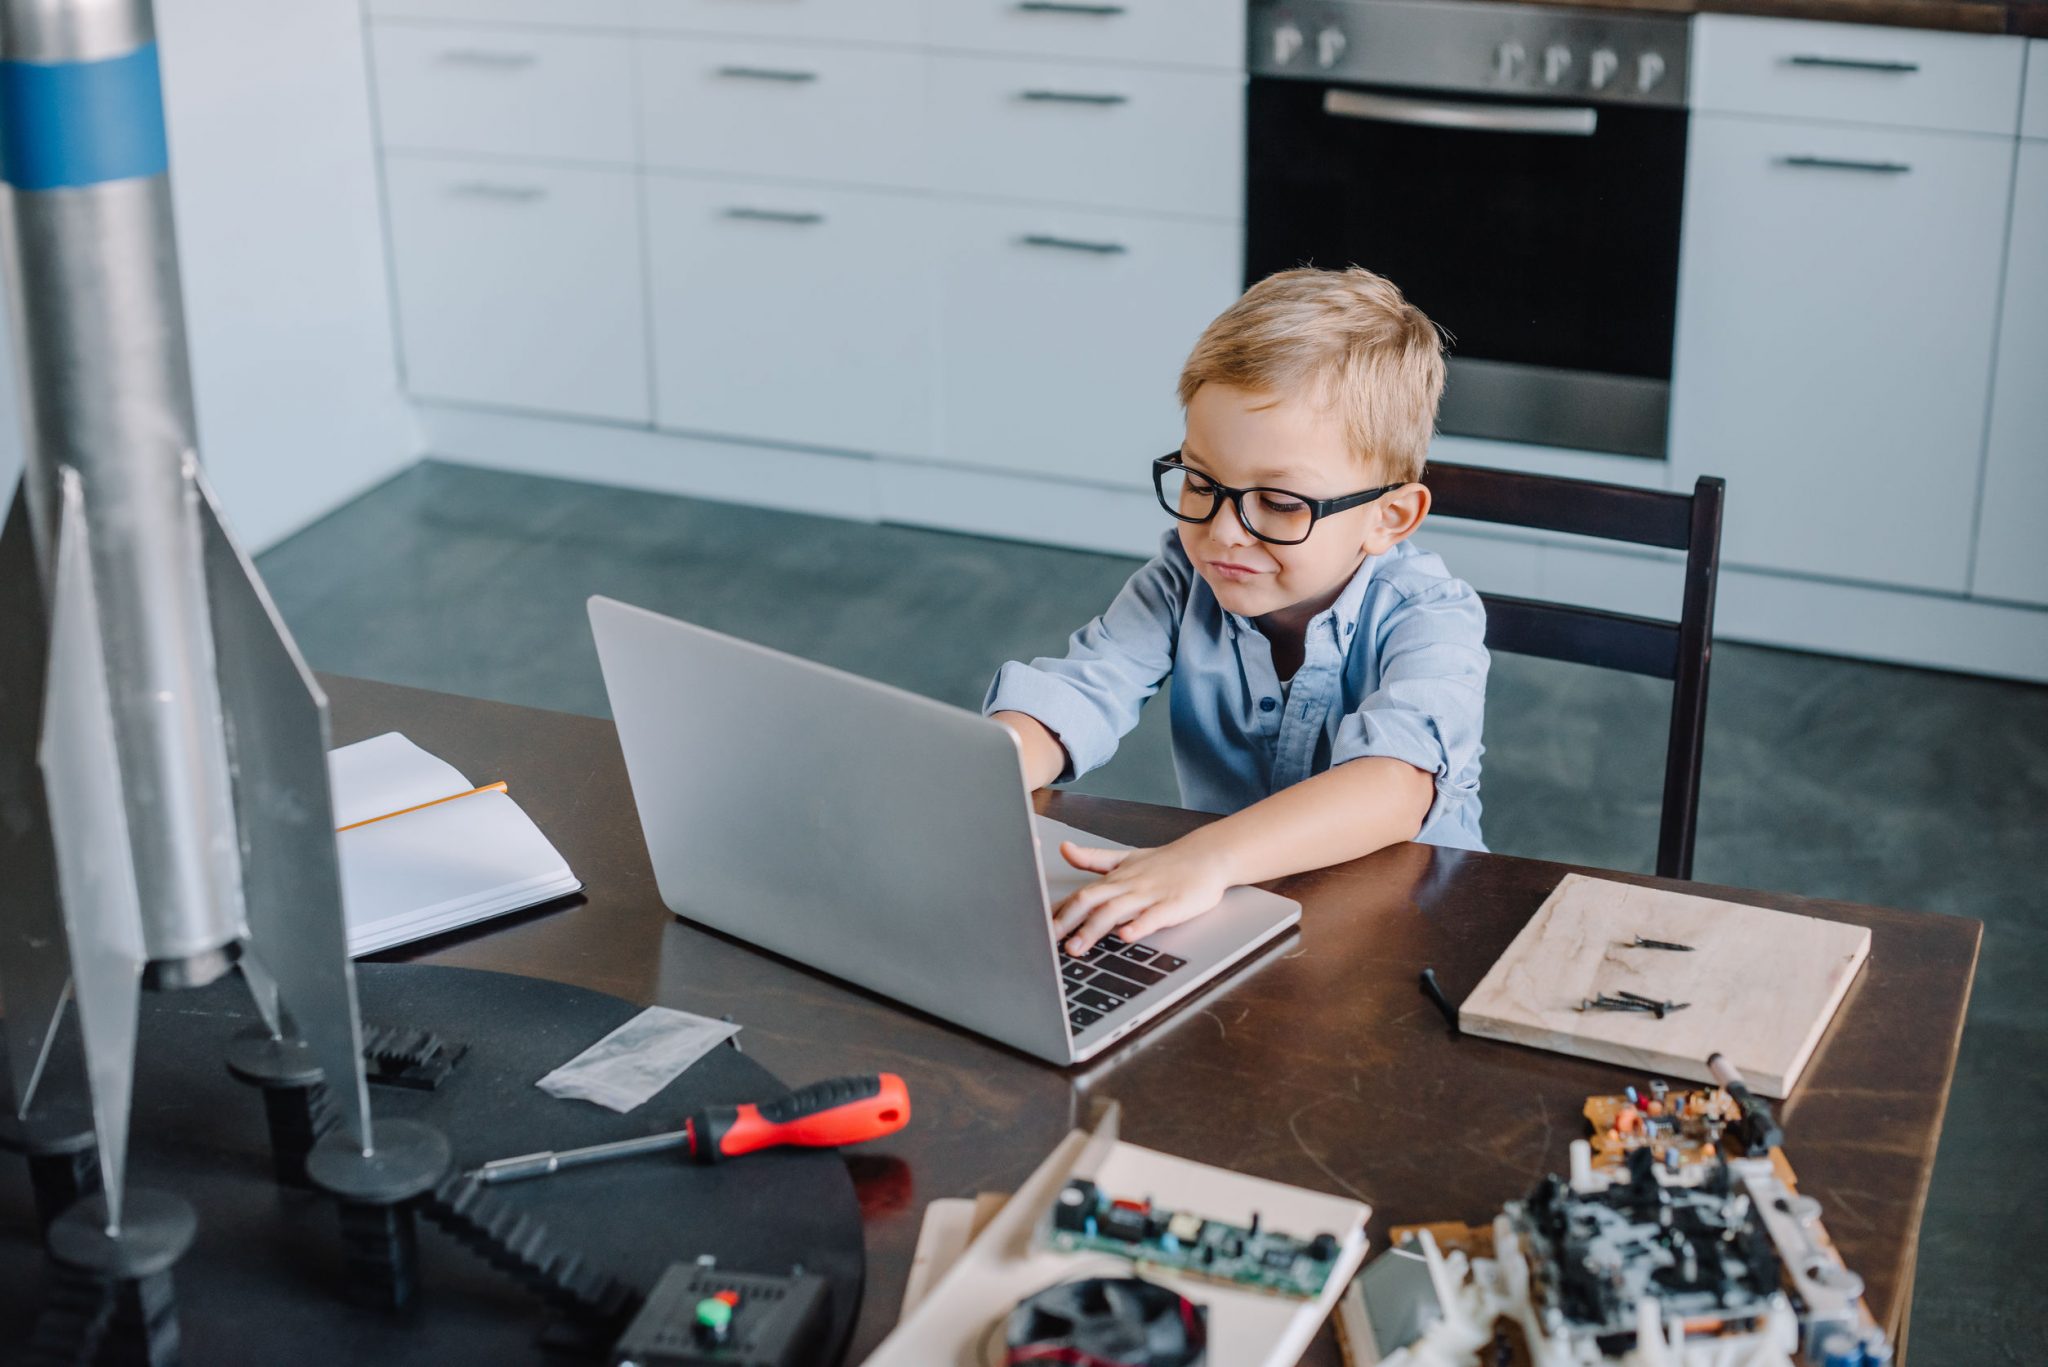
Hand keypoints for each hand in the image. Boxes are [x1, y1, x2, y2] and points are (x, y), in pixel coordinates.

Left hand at [1052, 837, 1234, 956]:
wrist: (1208, 855)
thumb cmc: (1166, 862)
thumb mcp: (1126, 858)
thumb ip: (1093, 859)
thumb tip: (1064, 849)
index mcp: (1115, 877)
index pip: (1080, 894)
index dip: (1058, 911)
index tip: (1036, 927)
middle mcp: (1128, 885)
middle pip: (1091, 901)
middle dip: (1068, 922)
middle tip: (1048, 941)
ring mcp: (1150, 895)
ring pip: (1116, 911)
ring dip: (1094, 929)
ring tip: (1077, 947)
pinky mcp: (1173, 905)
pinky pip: (1154, 916)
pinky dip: (1139, 926)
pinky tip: (1126, 936)